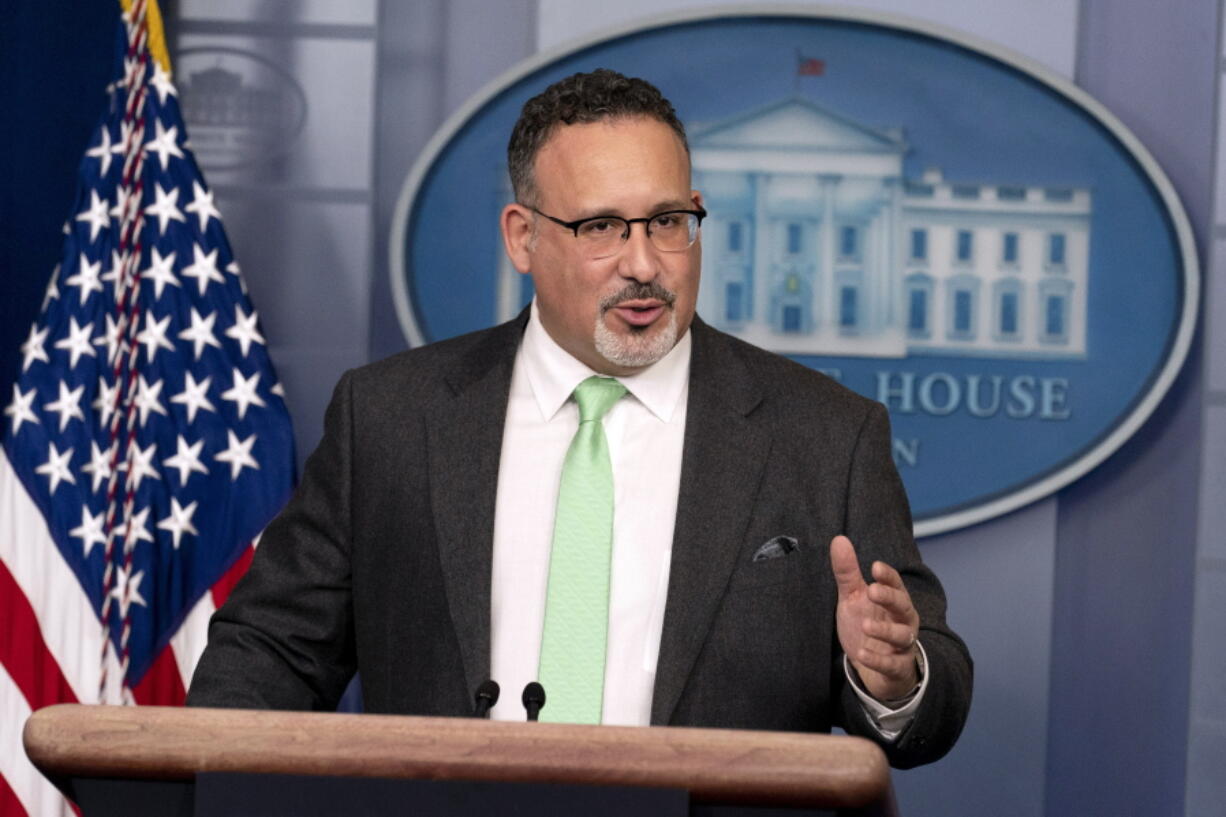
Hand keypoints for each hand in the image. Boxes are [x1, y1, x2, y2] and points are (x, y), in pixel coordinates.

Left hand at [830, 535, 920, 701]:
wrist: (873, 667)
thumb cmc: (866, 624)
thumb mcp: (853, 598)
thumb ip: (847, 573)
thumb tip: (838, 539)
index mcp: (894, 601)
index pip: (895, 584)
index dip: (888, 576)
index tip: (875, 566)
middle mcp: (903, 620)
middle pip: (903, 606)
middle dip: (890, 598)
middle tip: (872, 590)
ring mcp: (902, 645)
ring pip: (902, 636)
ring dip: (884, 630)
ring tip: (865, 625)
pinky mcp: (897, 668)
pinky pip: (891, 664)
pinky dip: (878, 659)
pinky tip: (862, 654)